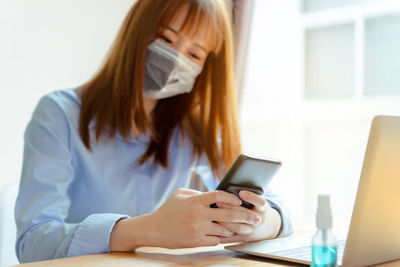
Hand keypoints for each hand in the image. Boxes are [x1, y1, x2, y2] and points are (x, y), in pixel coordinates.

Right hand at [109, 188, 262, 250]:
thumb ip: (198, 193)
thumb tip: (216, 195)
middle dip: (246, 216)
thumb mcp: (181, 194)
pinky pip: (216, 241)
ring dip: (234, 229)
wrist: (154, 229)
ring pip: (224, 230)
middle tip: (257, 219)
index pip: (219, 196)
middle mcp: (198, 215)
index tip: (240, 201)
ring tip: (244, 228)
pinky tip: (227, 236)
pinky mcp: (196, 242)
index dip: (232, 198)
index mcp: (195, 201)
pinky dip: (221, 238)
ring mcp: (198, 229)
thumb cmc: (168, 209)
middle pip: (229, 214)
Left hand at [217, 190, 281, 242]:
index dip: (251, 197)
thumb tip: (232, 185)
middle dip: (231, 209)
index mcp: (263, 209)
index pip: (260, 202)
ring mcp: (251, 231)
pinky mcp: (243, 239)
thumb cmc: (258, 209)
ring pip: (238, 228)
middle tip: (219, 202)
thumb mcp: (258, 201)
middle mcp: (258, 221)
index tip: (241, 192)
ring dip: (225, 222)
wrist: (267, 228)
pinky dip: (222, 234)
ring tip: (215, 214)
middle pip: (245, 216)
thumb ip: (249, 196)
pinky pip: (232, 238)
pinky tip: (213, 228)